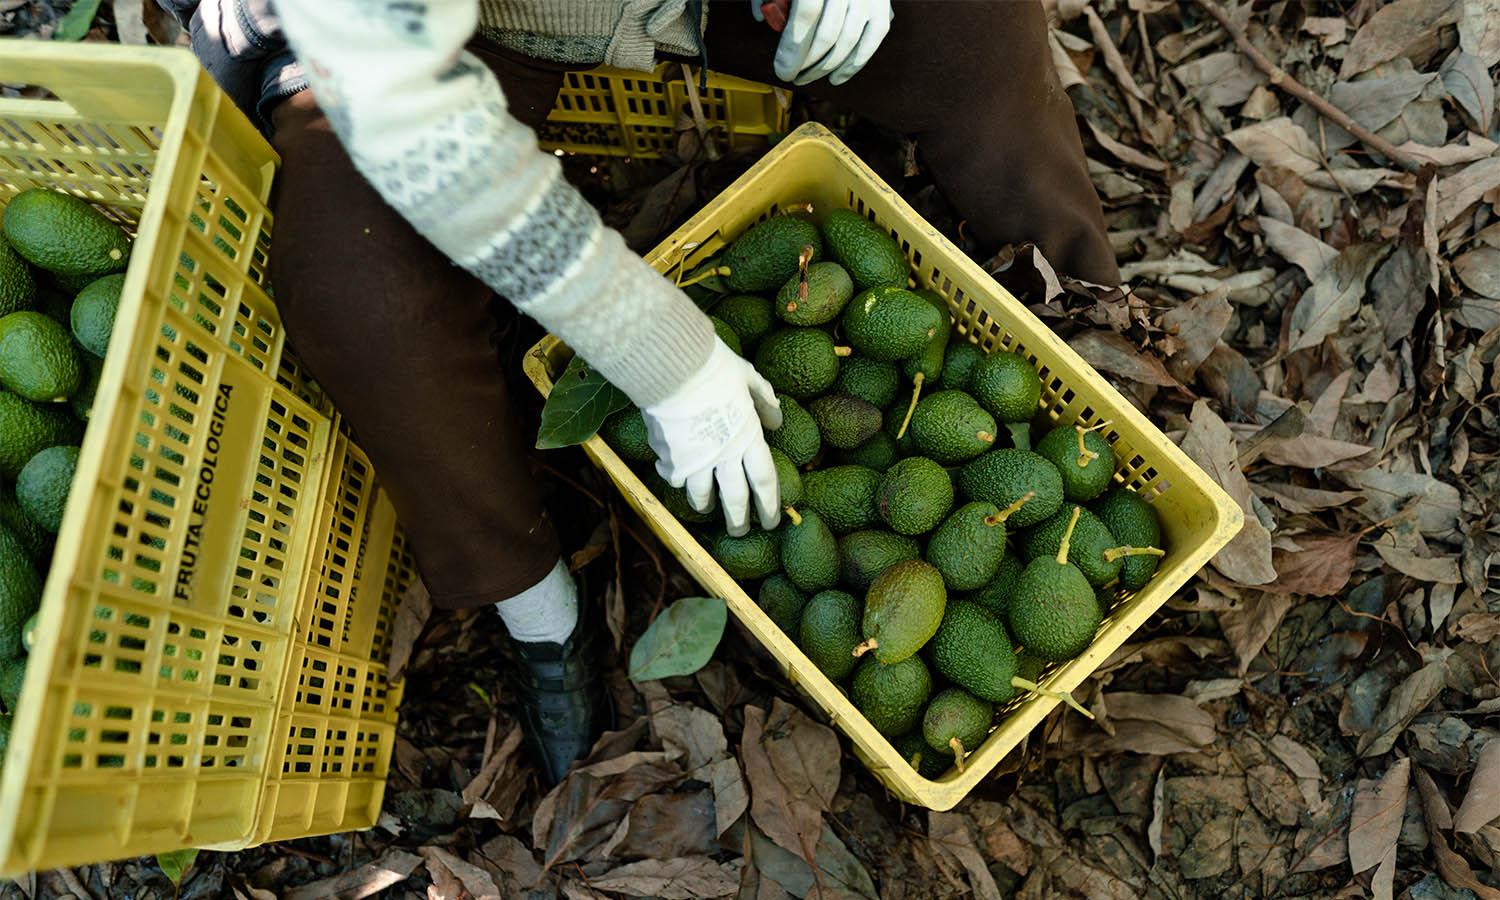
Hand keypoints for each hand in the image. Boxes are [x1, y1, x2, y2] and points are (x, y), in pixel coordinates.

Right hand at [643, 338, 783, 535]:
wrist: (671, 367)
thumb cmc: (714, 367)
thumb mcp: (748, 377)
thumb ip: (764, 401)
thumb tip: (777, 421)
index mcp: (748, 438)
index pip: (764, 481)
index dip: (769, 505)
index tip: (771, 521)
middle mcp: (724, 456)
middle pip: (735, 499)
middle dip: (739, 520)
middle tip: (740, 532)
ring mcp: (694, 460)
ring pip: (701, 496)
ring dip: (706, 505)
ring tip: (708, 507)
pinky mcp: (669, 457)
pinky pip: (674, 477)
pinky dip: (676, 479)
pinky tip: (676, 476)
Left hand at [754, 0, 892, 85]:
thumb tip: (763, 19)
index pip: (807, 15)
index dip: (793, 49)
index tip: (783, 71)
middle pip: (828, 33)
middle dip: (809, 64)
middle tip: (794, 77)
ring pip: (850, 40)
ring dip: (828, 67)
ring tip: (809, 78)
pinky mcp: (882, 3)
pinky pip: (873, 38)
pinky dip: (855, 63)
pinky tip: (837, 77)